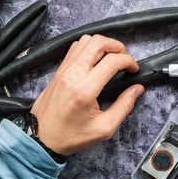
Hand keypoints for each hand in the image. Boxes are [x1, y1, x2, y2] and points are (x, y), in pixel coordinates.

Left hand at [31, 34, 143, 156]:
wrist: (41, 138)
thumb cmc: (69, 136)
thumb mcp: (104, 128)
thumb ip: (124, 106)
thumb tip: (136, 90)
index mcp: (85, 90)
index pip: (112, 61)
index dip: (129, 61)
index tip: (133, 69)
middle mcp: (73, 75)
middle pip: (98, 42)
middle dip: (116, 46)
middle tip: (124, 57)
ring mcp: (64, 70)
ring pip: (85, 40)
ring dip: (102, 44)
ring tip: (110, 56)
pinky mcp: (59, 70)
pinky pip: (74, 48)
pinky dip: (88, 47)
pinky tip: (95, 59)